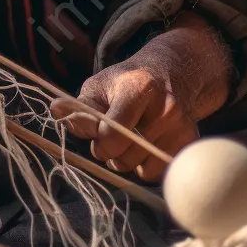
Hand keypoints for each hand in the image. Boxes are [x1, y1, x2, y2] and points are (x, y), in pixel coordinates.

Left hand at [50, 14, 231, 180]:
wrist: (171, 74)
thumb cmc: (126, 83)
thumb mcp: (98, 86)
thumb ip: (78, 105)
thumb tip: (55, 110)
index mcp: (138, 87)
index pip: (112, 134)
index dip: (99, 142)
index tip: (97, 136)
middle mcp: (166, 107)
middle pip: (125, 157)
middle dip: (110, 153)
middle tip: (111, 137)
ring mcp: (182, 126)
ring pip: (142, 169)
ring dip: (127, 162)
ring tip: (129, 140)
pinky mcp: (190, 142)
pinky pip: (159, 172)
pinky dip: (146, 166)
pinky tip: (145, 146)